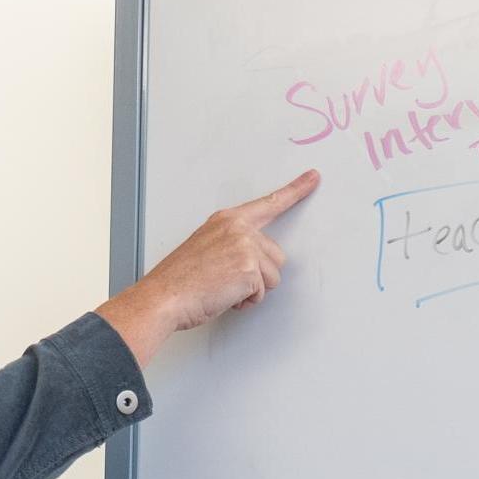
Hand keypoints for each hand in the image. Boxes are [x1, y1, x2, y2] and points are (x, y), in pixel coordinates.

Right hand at [98, 169, 319, 362]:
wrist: (164, 296)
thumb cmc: (179, 279)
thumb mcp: (205, 248)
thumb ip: (232, 245)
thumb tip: (252, 262)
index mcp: (227, 220)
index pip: (267, 203)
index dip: (295, 191)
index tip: (313, 177)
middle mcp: (238, 228)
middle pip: (277, 256)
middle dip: (259, 276)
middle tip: (228, 280)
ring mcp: (245, 246)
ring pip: (273, 278)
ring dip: (253, 291)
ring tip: (223, 288)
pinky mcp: (249, 268)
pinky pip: (262, 293)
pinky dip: (246, 301)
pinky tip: (224, 296)